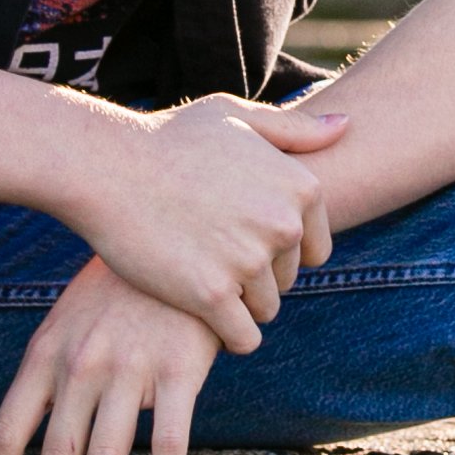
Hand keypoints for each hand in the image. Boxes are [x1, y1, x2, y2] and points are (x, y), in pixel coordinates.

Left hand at [0, 259, 223, 454]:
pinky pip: (171, 438)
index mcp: (44, 355)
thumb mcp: (69, 321)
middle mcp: (79, 366)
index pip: (7, 432)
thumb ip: (52, 374)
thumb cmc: (122, 288)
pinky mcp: (179, 368)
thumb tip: (42, 437)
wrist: (178, 232)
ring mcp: (128, 367)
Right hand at [58, 96, 346, 353]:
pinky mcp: (212, 295)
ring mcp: (249, 262)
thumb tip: (347, 126)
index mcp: (300, 186)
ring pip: (265, 310)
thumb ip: (295, 129)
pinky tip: (202, 316)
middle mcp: (283, 225)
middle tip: (211, 255)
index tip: (240, 238)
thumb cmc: (168, 137)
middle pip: (287, 279)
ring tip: (199, 277)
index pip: (314, 248)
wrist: (107, 167)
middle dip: (257, 276)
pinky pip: (242, 338)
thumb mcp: (235, 116)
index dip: (278, 250)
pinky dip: (227, 336)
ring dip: (237, 305)